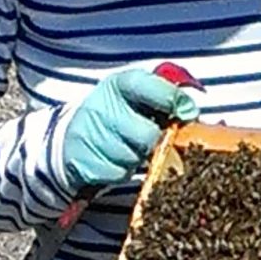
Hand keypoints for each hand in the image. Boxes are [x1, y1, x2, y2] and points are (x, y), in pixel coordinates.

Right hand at [61, 62, 199, 189]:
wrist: (70, 140)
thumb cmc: (115, 115)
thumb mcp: (134, 96)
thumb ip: (164, 96)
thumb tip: (191, 110)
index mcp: (117, 85)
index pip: (149, 87)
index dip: (173, 99)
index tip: (188, 112)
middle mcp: (100, 108)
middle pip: (148, 135)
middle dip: (156, 140)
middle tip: (154, 139)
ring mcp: (90, 137)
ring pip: (135, 158)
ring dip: (139, 158)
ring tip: (130, 148)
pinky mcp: (85, 164)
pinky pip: (119, 174)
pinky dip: (123, 171)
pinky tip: (116, 160)